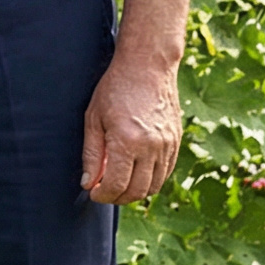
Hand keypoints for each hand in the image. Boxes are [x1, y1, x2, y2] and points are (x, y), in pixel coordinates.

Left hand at [81, 54, 181, 203]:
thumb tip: (88, 183)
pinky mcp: (176, 142)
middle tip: (104, 192)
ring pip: (153, 186)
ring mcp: (167, 146)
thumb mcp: (94, 118)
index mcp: (127, 141)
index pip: (116, 185)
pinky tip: (136, 173)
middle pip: (136, 191)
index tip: (93, 193)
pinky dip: (150, 180)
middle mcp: (151, 147)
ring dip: (135, 192)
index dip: (103, 195)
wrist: (147, 66)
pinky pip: (165, 173)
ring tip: (119, 184)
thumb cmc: (115, 88)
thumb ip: (91, 154)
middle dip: (118, 198)